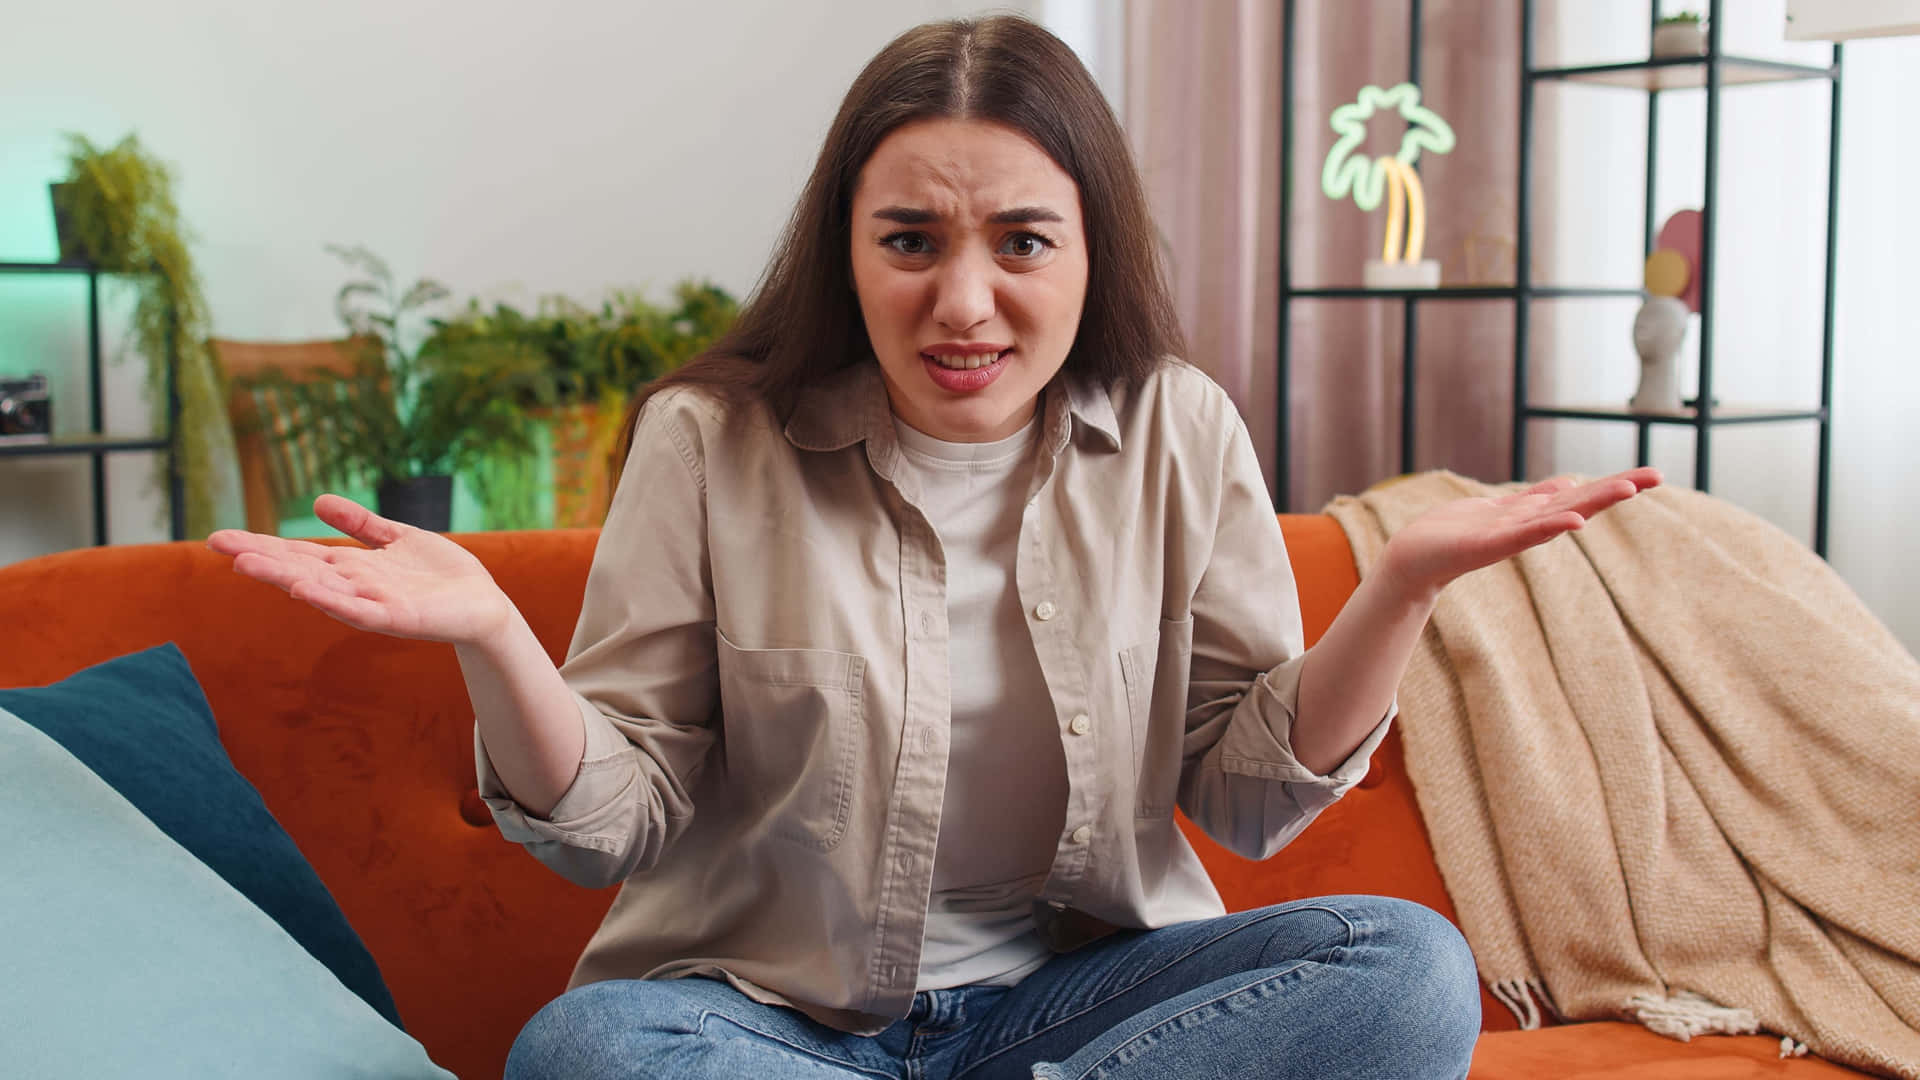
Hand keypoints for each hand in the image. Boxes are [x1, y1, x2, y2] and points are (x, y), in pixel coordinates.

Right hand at [206, 494, 514, 646]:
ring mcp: (371, 603)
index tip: (219, 537)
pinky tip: (303, 590)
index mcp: (351, 567)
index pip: (297, 553)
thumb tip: (316, 502)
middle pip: (298, 569)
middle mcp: (353, 586)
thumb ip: (360, 524)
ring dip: (284, 577)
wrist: (483, 603)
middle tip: (218, 545)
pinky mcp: (395, 618)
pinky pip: (357, 610)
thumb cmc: (441, 574)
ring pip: (320, 589)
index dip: (261, 545)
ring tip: (248, 565)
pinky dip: (330, 600)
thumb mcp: (397, 538)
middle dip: (260, 558)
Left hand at [1376, 467, 1662, 603]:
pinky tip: (1574, 520)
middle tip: (1656, 476)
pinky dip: (1548, 526)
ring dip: (1592, 503)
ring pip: (1558, 516)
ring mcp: (1511, 536)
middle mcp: (1528, 526)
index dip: (1613, 484)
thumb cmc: (1454, 533)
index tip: (1651, 475)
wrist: (1414, 557)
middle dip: (1616, 489)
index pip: (1581, 495)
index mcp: (1531, 514)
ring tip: (1625, 488)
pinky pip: (1523, 536)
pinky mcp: (1487, 545)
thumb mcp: (1498, 510)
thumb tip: (1567, 484)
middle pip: (1580, 503)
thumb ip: (1532, 500)